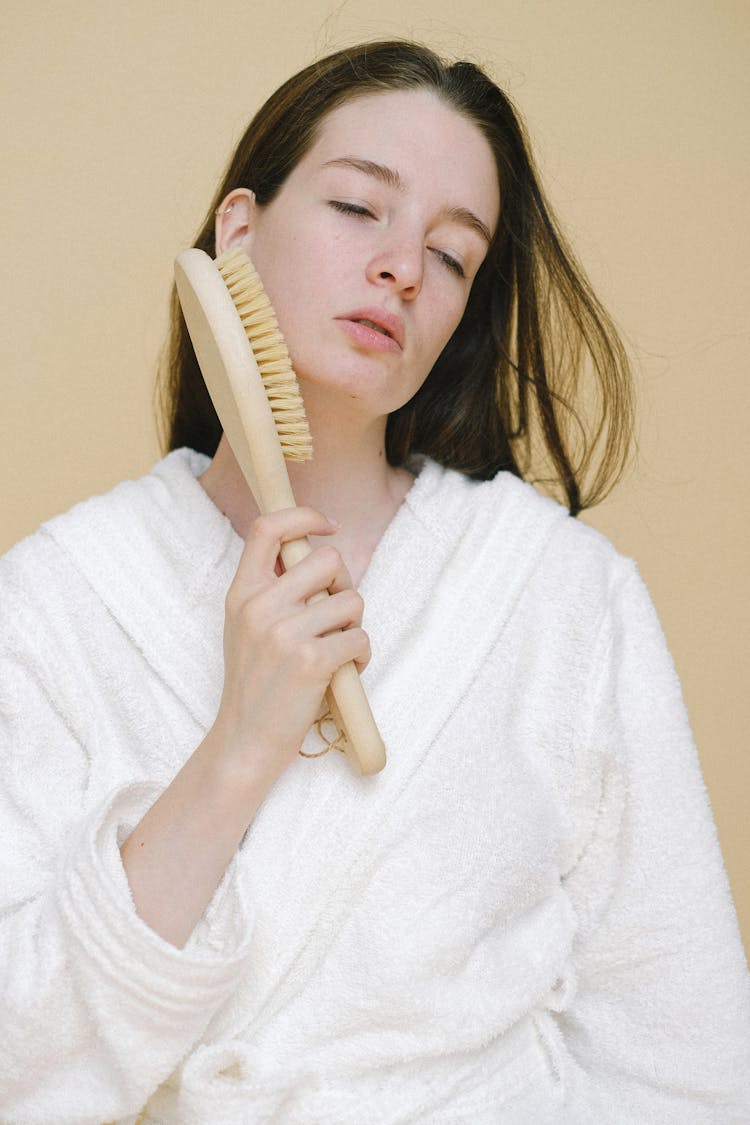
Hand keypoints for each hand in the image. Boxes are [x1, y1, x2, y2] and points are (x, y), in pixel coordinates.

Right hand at [212, 506, 369, 783]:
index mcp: (241, 594)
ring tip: (338, 649)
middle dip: (344, 584)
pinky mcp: (311, 662)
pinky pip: (360, 637)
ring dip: (355, 625)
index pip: (267, 528)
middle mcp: (259, 607)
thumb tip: (319, 558)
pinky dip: (361, 655)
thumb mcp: (244, 628)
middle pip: (327, 559)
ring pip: (352, 600)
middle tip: (336, 614)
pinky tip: (345, 670)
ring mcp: (284, 634)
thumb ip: (271, 592)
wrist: (244, 741)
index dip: (303, 516)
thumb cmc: (255, 685)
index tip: (326, 527)